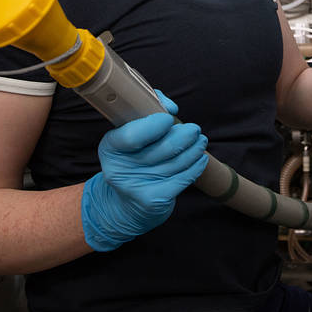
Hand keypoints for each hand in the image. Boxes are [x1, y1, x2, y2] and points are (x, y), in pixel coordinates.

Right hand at [80, 95, 207, 251]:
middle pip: (161, 149)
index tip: (169, 118)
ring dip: (193, 149)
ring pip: (175, 163)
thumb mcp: (130, 135)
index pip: (132, 136)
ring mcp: (136, 187)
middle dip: (183, 136)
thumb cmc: (133, 158)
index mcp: (111, 147)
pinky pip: (182, 179)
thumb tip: (171, 107)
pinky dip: (195, 167)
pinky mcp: (153, 201)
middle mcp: (119, 169)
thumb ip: (147, 110)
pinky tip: (200, 158)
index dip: (154, 126)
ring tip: (201, 140)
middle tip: (194, 129)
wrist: (126, 204)